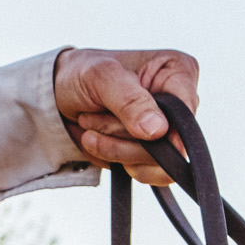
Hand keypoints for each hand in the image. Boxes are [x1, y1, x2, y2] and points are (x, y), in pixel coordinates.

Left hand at [54, 48, 199, 185]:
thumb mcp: (100, 77)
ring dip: (114, 150)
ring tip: (90, 127)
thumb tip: (158, 131)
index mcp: (179, 72)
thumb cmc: (81, 75)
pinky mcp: (149, 151)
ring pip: (156, 163)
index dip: (168, 133)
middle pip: (171, 144)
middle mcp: (179, 103)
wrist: (56, 95)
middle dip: (123, 136)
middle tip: (91, 117)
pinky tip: (96, 141)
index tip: (141, 135)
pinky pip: (143, 172)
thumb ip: (130, 100)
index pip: (188, 113)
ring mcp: (166, 131)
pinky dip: (114, 160)